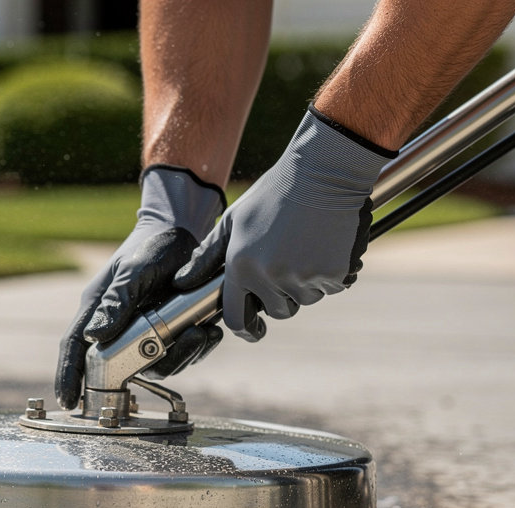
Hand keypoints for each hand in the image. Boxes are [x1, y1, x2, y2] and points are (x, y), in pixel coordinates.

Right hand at [54, 166, 224, 409]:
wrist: (184, 233)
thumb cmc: (151, 246)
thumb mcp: (133, 270)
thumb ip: (116, 302)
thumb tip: (94, 336)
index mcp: (97, 310)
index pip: (75, 348)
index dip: (68, 376)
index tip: (67, 402)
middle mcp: (117, 326)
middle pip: (122, 365)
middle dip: (148, 366)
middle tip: (169, 349)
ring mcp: (143, 333)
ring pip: (155, 364)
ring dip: (180, 355)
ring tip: (199, 332)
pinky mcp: (167, 333)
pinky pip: (178, 354)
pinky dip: (196, 347)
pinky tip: (209, 330)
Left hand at [174, 107, 395, 342]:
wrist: (324, 169)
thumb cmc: (276, 192)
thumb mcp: (234, 220)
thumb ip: (208, 255)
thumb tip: (182, 282)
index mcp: (241, 267)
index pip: (236, 317)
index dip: (245, 328)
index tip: (254, 330)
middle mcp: (269, 276)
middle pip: (278, 310)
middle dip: (283, 295)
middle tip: (290, 261)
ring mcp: (302, 277)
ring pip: (305, 299)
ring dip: (308, 283)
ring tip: (308, 247)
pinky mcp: (332, 272)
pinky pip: (331, 287)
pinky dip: (332, 272)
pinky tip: (327, 244)